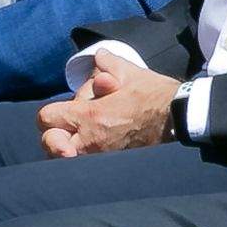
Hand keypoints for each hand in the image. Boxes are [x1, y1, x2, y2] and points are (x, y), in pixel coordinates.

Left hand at [36, 51, 178, 157]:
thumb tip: (99, 58)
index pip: (47, 119)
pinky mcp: (114, 167)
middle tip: (67, 132)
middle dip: (55, 137)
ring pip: (65, 161)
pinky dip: (86, 160)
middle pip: (50, 145)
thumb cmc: (155, 95)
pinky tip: (98, 150)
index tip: (65, 111)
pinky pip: (87, 168)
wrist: (179, 119)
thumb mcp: (129, 71)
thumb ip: (107, 63)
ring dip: (69, 150)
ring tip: (81, 141)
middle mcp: (90, 141)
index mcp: (89, 115)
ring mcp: (101, 157)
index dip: (52, 113)